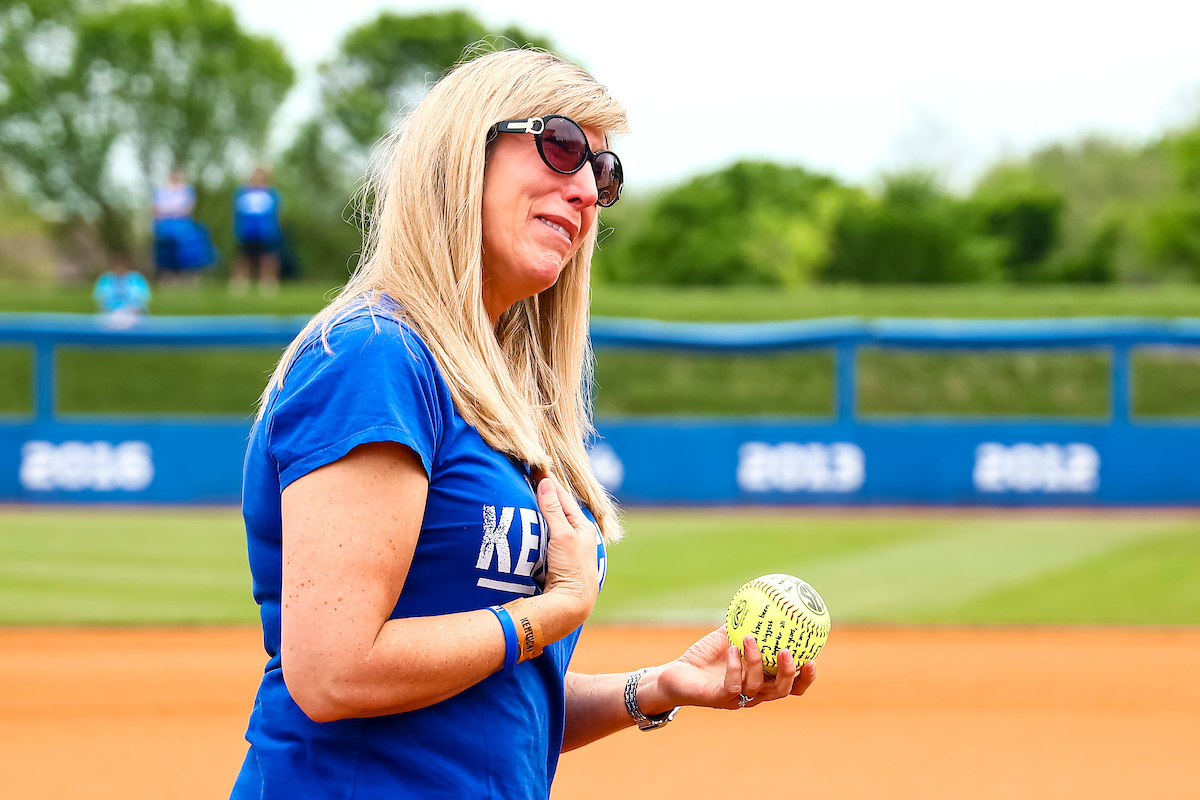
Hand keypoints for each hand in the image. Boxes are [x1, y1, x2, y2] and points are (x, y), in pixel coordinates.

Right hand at [535, 473, 599, 628]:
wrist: (573, 603)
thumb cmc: (572, 568)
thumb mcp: (562, 535)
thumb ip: (553, 510)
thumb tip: (546, 483)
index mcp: (583, 526)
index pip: (563, 497)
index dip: (549, 483)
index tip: (536, 468)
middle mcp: (579, 535)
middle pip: (560, 509)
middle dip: (547, 494)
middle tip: (531, 477)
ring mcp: (570, 547)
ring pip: (556, 522)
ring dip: (545, 510)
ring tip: (531, 495)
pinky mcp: (561, 559)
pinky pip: (550, 536)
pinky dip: (543, 526)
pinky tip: (534, 524)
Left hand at [642, 626, 816, 713]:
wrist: (674, 675)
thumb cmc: (703, 657)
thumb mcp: (727, 636)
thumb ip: (745, 622)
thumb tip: (760, 598)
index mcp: (761, 681)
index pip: (791, 686)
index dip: (805, 678)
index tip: (814, 658)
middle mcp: (752, 694)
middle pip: (781, 692)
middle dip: (789, 674)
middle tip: (789, 652)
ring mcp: (736, 699)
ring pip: (756, 687)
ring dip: (755, 662)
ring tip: (752, 639)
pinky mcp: (717, 699)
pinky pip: (731, 686)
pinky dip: (734, 667)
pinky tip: (732, 650)